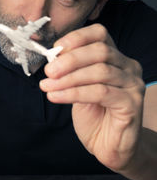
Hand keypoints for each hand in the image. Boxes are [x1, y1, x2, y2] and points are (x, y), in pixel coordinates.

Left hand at [39, 23, 145, 170]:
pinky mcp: (132, 103)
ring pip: (100, 71)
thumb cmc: (92, 114)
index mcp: (114, 58)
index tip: (55, 48)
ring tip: (48, 86)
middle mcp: (128, 67)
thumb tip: (52, 57)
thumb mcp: (77, 86)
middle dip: (70, 60)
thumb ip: (70, 71)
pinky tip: (56, 96)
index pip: (100, 34)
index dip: (77, 38)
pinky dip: (74, 93)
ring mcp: (133, 85)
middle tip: (49, 71)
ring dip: (68, 78)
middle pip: (100, 51)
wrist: (106, 145)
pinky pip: (100, 92)